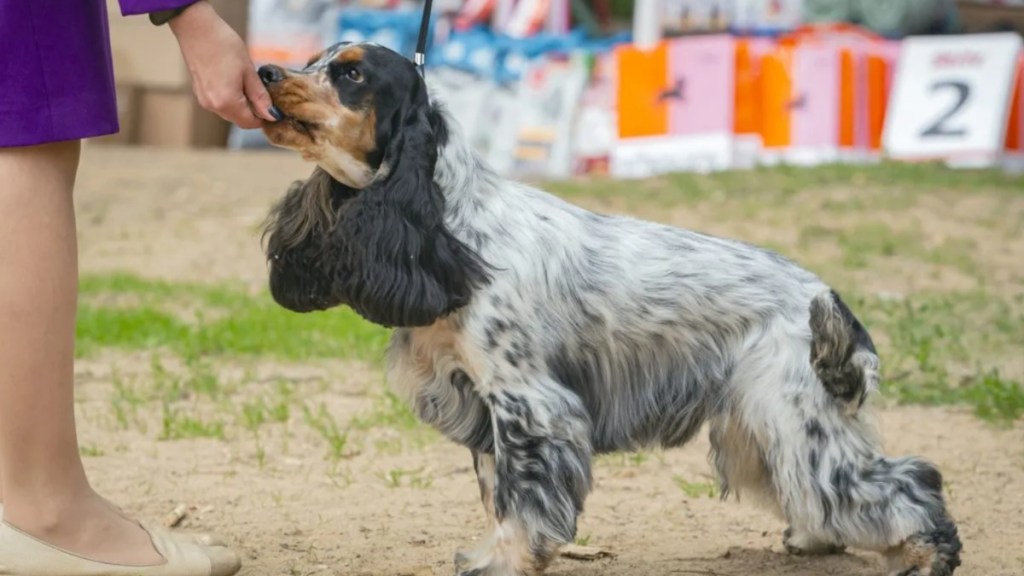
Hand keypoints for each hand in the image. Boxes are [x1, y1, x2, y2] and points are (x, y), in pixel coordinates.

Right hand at [169, 1, 276, 128]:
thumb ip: (260, 96)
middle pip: (239, 119)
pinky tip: (232, 79)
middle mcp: (213, 106)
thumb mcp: (248, 71)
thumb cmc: (223, 45)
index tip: (272, 106)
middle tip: (260, 90)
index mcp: (227, 102)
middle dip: (252, 110)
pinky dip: (229, 97)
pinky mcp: (199, 92)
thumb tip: (272, 115)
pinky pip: (219, 102)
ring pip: (229, 111)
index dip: (263, 117)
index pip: (249, 123)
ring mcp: (204, 99)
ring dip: (241, 103)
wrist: (196, 28)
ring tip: (245, 81)